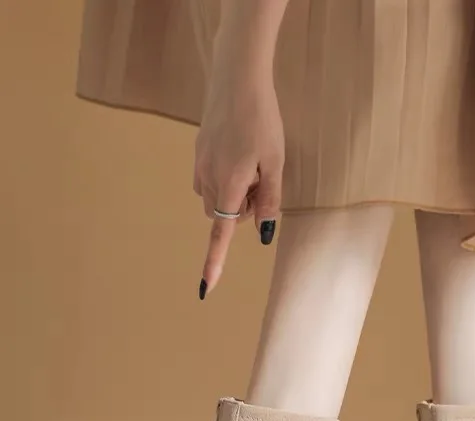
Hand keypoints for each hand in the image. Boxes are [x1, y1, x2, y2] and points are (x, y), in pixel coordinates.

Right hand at [193, 22, 284, 297]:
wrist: (236, 76)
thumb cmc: (263, 120)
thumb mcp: (276, 163)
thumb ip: (269, 200)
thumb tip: (263, 233)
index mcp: (229, 185)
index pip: (221, 232)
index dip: (215, 261)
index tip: (205, 288)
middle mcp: (207, 179)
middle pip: (225, 214)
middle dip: (243, 207)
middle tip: (263, 177)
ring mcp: (199, 164)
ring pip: (217, 197)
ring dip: (235, 191)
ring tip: (253, 160)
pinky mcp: (197, 151)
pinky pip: (210, 178)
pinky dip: (226, 176)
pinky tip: (239, 150)